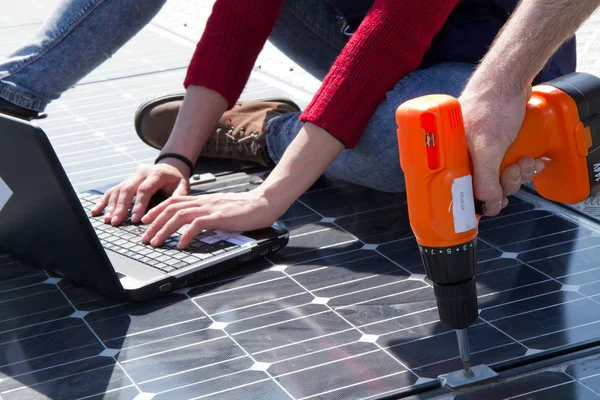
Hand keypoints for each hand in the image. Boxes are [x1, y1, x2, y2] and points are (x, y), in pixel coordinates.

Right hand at [90, 160, 189, 224]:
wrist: (170, 167)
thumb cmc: (176, 180)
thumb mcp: (183, 184)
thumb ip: (179, 195)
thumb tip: (173, 209)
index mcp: (156, 173)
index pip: (144, 189)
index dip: (139, 204)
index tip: (136, 220)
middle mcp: (141, 172)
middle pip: (128, 189)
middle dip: (121, 207)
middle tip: (116, 221)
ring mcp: (131, 176)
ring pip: (118, 190)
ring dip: (111, 205)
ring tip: (108, 219)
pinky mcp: (125, 180)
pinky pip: (112, 190)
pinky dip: (104, 201)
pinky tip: (96, 211)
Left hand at [140, 190, 278, 247]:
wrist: (265, 203)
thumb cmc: (246, 209)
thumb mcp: (222, 210)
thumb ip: (208, 214)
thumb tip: (196, 225)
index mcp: (203, 200)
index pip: (173, 201)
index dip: (156, 210)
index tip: (145, 221)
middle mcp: (203, 202)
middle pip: (171, 208)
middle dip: (154, 223)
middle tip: (144, 238)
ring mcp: (211, 209)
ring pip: (179, 216)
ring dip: (164, 230)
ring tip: (155, 242)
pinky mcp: (219, 217)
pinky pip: (197, 224)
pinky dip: (186, 235)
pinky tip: (181, 245)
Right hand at [459, 86, 544, 216]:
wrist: (508, 80)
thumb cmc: (491, 106)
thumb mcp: (488, 148)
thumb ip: (485, 179)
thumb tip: (488, 205)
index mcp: (452, 159)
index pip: (461, 191)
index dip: (480, 199)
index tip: (496, 200)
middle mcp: (463, 156)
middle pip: (484, 186)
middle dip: (506, 182)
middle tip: (515, 170)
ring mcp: (480, 151)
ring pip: (499, 177)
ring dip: (518, 174)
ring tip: (527, 161)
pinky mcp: (496, 145)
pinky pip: (508, 165)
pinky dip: (523, 165)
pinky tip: (532, 159)